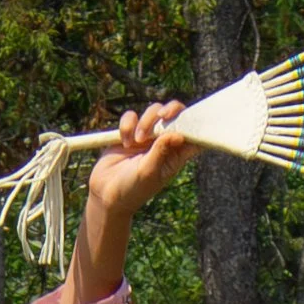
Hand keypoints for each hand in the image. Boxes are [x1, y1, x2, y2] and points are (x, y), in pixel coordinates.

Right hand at [88, 101, 197, 217]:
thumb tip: (178, 135)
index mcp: (175, 155)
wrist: (107, 193)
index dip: (196, 124)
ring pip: (153, 111)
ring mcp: (147, 136)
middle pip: (175, 115)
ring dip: (145, 122)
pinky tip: (124, 142)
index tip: (191, 120)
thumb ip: (161, 152)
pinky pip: (131, 116)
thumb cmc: (133, 189)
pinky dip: (127, 125)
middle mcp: (163, 143)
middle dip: (171, 110)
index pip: (192, 136)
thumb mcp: (149, 172)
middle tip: (163, 115)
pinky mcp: (129, 131)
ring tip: (137, 141)